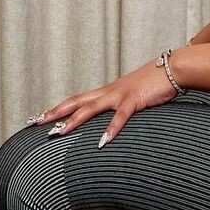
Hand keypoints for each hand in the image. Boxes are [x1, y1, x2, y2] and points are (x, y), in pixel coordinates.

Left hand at [28, 59, 179, 145]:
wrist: (174, 68)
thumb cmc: (156, 83)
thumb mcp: (135, 96)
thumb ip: (123, 107)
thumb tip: (114, 121)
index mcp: (108, 91)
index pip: (77, 100)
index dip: (58, 108)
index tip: (41, 116)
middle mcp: (109, 92)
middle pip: (76, 102)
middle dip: (55, 113)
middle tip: (36, 122)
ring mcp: (120, 95)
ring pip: (91, 108)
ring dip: (73, 121)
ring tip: (59, 133)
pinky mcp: (135, 100)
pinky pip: (120, 116)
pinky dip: (111, 129)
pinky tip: (103, 141)